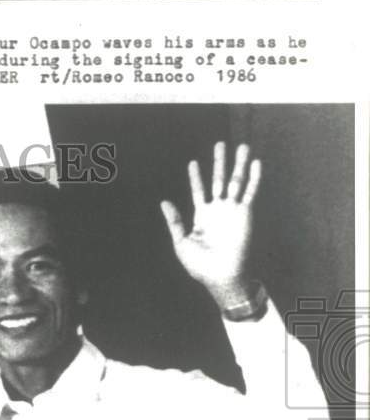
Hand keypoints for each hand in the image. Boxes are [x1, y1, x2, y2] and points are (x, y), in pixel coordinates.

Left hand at [160, 142, 261, 308]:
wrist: (219, 275)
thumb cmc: (199, 264)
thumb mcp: (181, 241)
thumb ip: (174, 221)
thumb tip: (164, 202)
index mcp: (202, 217)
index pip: (199, 191)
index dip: (196, 177)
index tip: (193, 163)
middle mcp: (218, 210)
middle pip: (219, 180)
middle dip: (220, 162)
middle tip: (220, 144)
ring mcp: (232, 211)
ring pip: (236, 181)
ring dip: (239, 164)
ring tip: (241, 145)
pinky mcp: (245, 214)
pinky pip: (250, 192)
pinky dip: (254, 178)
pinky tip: (256, 163)